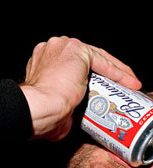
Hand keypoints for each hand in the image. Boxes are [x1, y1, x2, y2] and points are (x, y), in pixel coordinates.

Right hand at [19, 36, 141, 140]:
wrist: (39, 107)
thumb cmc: (40, 111)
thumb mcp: (51, 106)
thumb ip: (61, 107)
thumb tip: (68, 120)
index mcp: (39, 64)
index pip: (69, 66)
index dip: (86, 77)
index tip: (98, 89)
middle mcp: (48, 51)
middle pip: (84, 58)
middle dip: (103, 72)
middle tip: (116, 86)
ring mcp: (60, 46)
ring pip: (96, 57)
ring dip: (113, 71)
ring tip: (127, 83)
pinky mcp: (75, 49)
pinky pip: (102, 60)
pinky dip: (116, 72)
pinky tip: (127, 81)